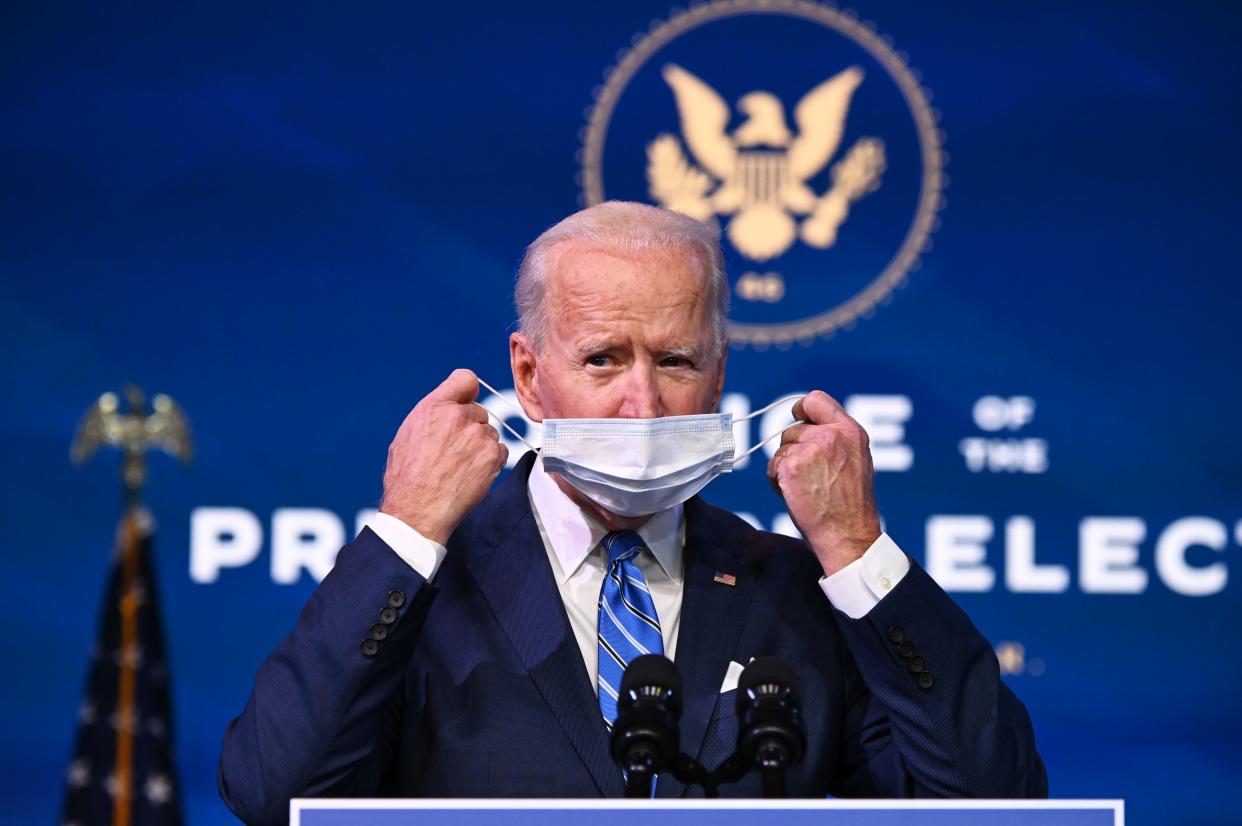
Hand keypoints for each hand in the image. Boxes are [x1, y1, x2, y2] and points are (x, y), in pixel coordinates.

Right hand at [380, 369, 508, 544]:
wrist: (417, 510)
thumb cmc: (407, 476)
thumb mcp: (408, 433)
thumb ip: (434, 412)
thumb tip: (452, 404)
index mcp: (434, 406)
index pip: (465, 379)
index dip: (468, 391)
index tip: (467, 400)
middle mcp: (459, 416)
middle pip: (479, 411)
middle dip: (470, 427)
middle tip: (453, 451)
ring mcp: (478, 435)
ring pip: (489, 432)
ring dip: (480, 446)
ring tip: (459, 466)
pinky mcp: (492, 455)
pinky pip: (500, 450)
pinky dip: (490, 461)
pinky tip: (471, 474)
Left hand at [767, 390, 881, 576]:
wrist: (847, 533)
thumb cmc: (850, 504)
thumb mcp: (856, 460)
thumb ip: (836, 439)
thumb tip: (808, 426)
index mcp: (850, 431)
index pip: (816, 400)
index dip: (802, 409)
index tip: (798, 418)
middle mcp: (830, 435)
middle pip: (793, 429)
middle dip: (794, 449)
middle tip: (810, 475)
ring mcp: (810, 449)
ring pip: (781, 449)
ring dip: (785, 467)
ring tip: (806, 488)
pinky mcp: (791, 466)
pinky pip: (772, 466)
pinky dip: (777, 481)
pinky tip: (795, 495)